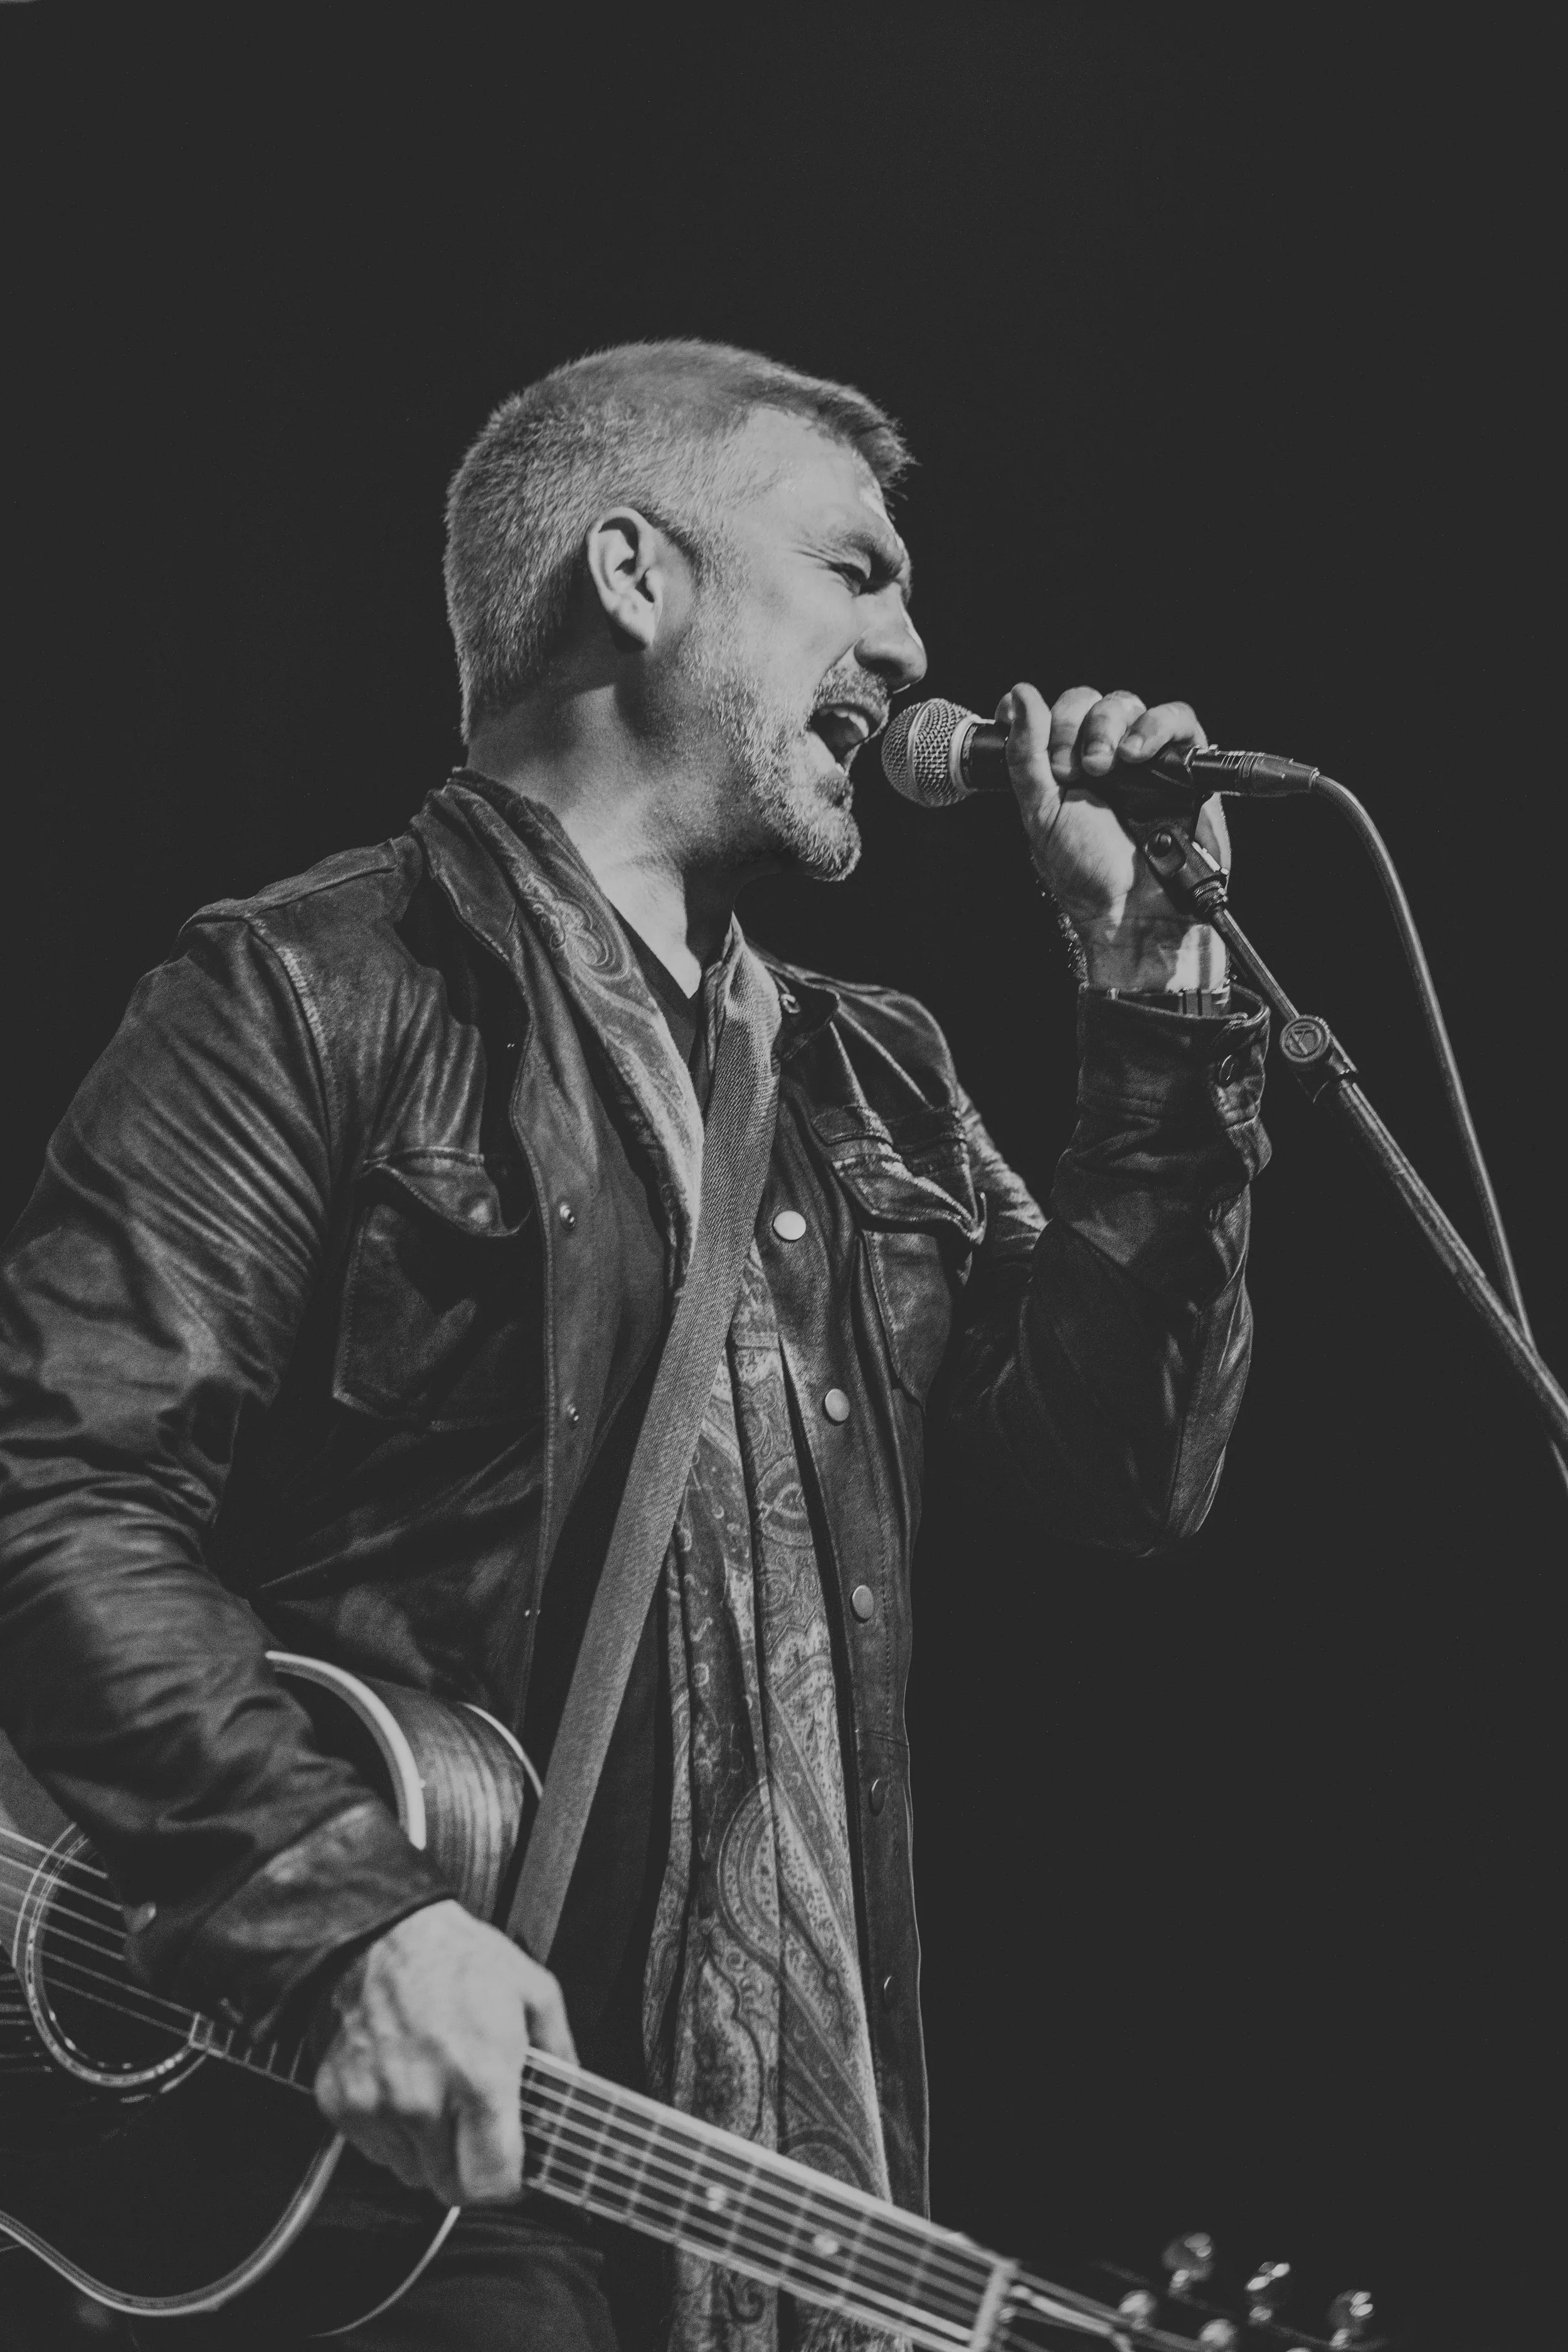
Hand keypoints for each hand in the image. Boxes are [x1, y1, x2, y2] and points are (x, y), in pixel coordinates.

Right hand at [312, 1899, 575, 2204]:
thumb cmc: (454, 1956)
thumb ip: (560, 2051)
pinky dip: (391, 2129)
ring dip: (428, 2149)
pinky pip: (374, 2148)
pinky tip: (403, 2085)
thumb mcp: (533, 1991)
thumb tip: (572, 2094)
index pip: (493, 2184)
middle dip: (469, 2170)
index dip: (509, 2185)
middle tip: (476, 2133)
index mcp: (480, 2078)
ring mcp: (377, 2106)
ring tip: (437, 2094)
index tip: (513, 2171)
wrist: (381, 1931)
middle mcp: (424, 2101)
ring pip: (410, 2171)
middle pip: (450, 2188)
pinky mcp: (341, 2104)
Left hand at [999, 682, 1230, 992]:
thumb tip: (1019, 695)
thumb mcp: (1040, 813)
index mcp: (1069, 770)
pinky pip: (1179, 719)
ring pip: (1129, 703)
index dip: (1045, 718)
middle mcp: (1107, 761)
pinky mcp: (1187, 766)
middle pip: (1090, 701)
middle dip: (1074, 726)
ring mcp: (1147, 762)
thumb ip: (1025, 755)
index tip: (1037, 744)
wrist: (1135, 912)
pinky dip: (1155, 726)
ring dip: (1108, 725)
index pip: (1057, 714)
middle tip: (1073, 771)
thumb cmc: (1088, 875)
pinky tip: (1135, 754)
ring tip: (1104, 766)